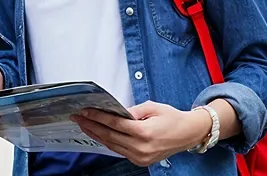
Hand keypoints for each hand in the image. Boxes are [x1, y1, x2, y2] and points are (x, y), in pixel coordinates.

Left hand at [73, 101, 213, 166]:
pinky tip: (98, 134)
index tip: (84, 111)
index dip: (97, 117)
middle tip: (77, 116)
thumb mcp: (152, 107)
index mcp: (145, 133)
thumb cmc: (173, 118)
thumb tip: (114, 111)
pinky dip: (107, 142)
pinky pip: (119, 150)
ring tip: (83, 124)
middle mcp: (141, 147)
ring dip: (95, 134)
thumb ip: (131, 110)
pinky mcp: (141, 160)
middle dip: (91, 125)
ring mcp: (141, 157)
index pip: (114, 124)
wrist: (189, 134)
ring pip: (111, 145)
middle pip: (109, 136)